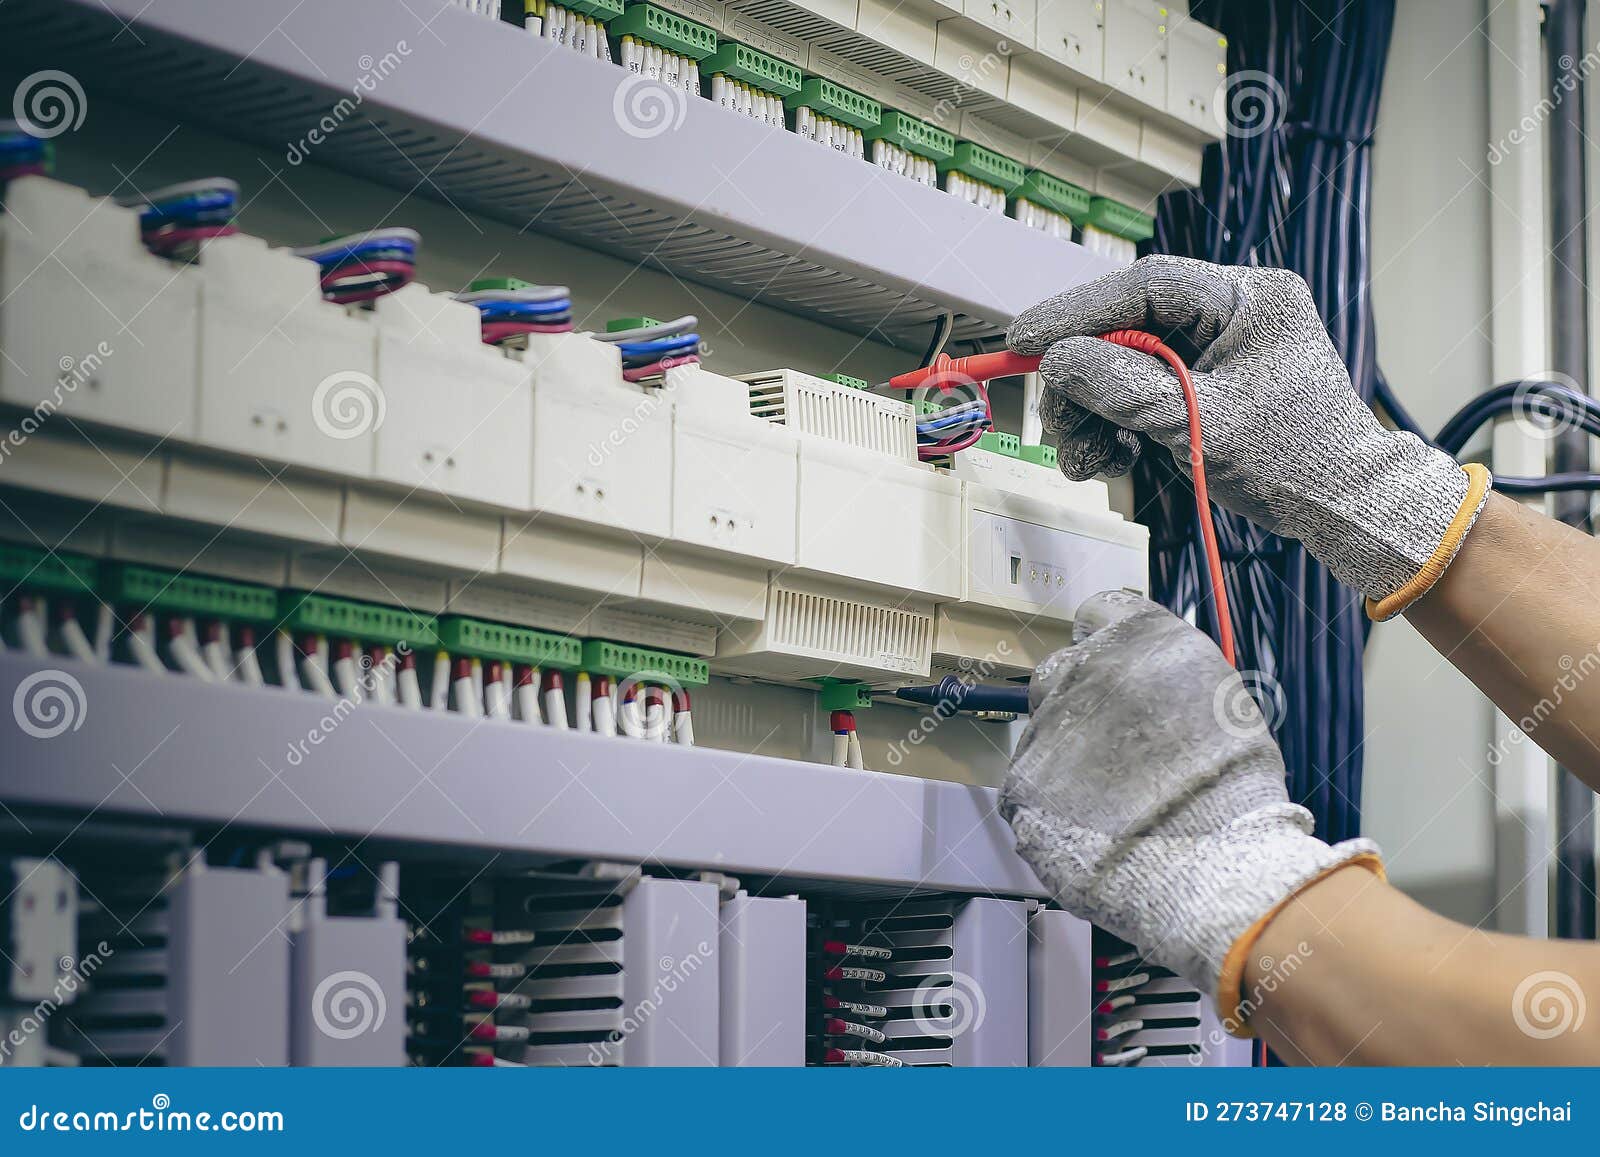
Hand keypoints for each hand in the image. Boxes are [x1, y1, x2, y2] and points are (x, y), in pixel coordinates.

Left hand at [1000, 591, 1381, 1028]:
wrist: (1211, 863)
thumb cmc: (1235, 789)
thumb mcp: (1221, 699)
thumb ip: (1169, 677)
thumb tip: (1148, 684)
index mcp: (1138, 638)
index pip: (1100, 613)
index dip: (1106, 644)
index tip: (1115, 672)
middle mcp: (1083, 667)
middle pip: (1061, 671)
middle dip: (1080, 702)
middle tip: (1115, 748)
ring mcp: (1046, 724)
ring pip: (1044, 733)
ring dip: (1067, 757)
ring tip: (1112, 803)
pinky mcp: (1022, 781)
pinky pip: (1029, 787)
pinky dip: (1052, 806)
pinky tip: (1092, 829)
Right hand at [1009, 255, 1489, 617]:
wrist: (1341, 506)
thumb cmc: (1293, 462)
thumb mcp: (1199, 423)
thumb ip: (1124, 388)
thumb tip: (1057, 361)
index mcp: (1247, 298)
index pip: (1145, 287)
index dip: (1077, 311)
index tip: (1025, 338)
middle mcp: (1231, 310)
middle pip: (1127, 328)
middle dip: (1082, 378)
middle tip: (1055, 423)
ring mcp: (1216, 347)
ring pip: (1125, 364)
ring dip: (1091, 411)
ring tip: (1085, 461)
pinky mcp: (1203, 382)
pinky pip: (1140, 390)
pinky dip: (1114, 424)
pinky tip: (1109, 459)